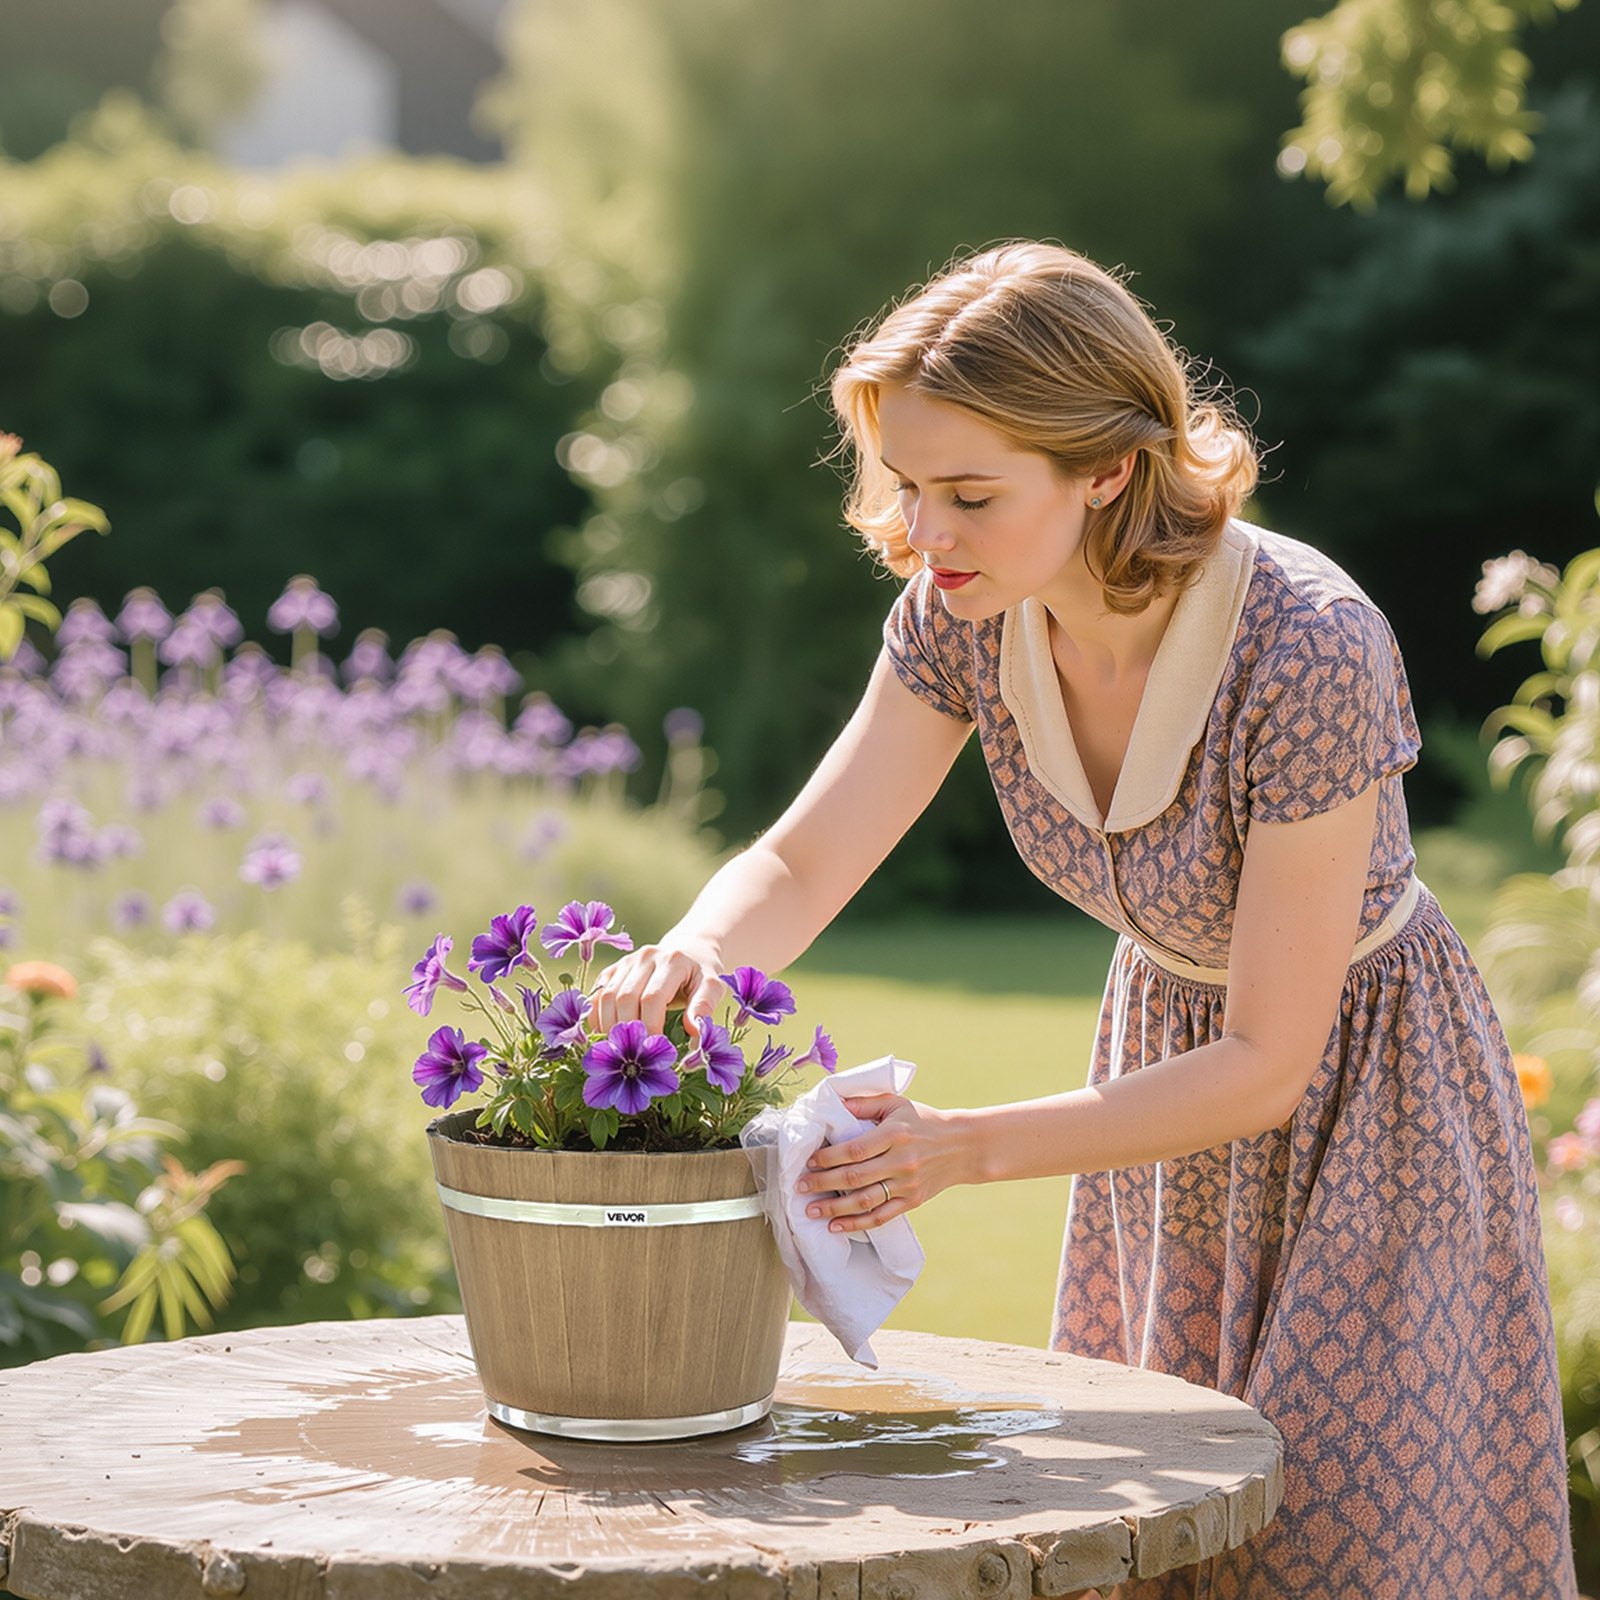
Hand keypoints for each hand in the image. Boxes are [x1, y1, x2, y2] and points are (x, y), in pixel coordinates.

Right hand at [588, 935, 725, 1041]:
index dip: (651, 1026)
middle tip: (636, 1053)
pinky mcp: (614, 969)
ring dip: (610, 1026)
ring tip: (621, 1048)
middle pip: (625, 997)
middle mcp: (645, 957)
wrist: (689, 950)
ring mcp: (626, 962)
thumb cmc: (701, 974)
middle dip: (629, 1030)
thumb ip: (704, 1006)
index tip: (656, 1049)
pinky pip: (596, 994)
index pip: (653, 998)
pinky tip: (606, 1034)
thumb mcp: (713, 986)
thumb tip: (693, 1031)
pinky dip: (595, 1016)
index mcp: (672, 961)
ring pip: (606, 996)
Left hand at [793, 1092, 968, 1232]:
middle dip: (823, 1183)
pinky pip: (881, 1216)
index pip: (856, 1149)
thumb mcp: (897, 1104)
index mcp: (895, 1134)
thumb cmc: (923, 1120)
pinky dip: (857, 1224)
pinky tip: (836, 1226)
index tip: (809, 1161)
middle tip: (800, 1187)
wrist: (962, 1146)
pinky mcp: (912, 1202)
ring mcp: (907, 1185)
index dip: (829, 1157)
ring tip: (811, 1210)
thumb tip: (834, 1104)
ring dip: (835, 1208)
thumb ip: (865, 1103)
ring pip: (865, 1201)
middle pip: (856, 1177)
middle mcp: (901, 1161)